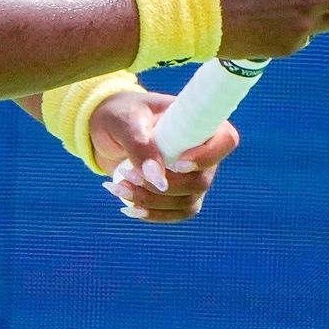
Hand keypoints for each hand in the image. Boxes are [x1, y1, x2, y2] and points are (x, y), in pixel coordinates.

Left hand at [86, 89, 238, 222]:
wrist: (104, 128)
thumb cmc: (119, 114)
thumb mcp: (125, 122)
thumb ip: (140, 146)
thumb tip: (159, 180)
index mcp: (197, 122)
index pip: (225, 140)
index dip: (207, 156)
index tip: (176, 164)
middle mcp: (201, 151)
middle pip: (201, 181)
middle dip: (165, 186)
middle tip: (128, 174)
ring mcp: (192, 176)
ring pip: (187, 201)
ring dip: (152, 201)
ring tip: (118, 186)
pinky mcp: (177, 194)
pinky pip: (175, 213)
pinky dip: (152, 213)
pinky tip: (128, 207)